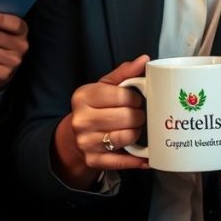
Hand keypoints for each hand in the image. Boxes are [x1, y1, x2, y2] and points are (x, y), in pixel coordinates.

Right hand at [52, 55, 149, 187]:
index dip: (135, 98)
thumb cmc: (95, 107)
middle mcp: (81, 120)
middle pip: (126, 117)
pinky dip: (137, 159)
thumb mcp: (104, 87)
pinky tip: (145, 156)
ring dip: (136, 133)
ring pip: (126, 137)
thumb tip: (144, 59)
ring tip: (134, 128)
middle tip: (137, 115)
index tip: (136, 100)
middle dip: (138, 116)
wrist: (75, 136)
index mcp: (83, 96)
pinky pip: (121, 161)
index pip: (122, 95)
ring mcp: (86, 142)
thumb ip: (124, 73)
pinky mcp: (93, 160)